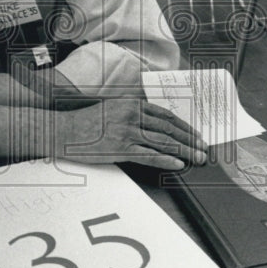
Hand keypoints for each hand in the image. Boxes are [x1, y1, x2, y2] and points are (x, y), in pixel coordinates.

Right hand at [56, 98, 207, 169]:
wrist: (63, 130)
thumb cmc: (84, 122)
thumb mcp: (111, 109)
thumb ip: (131, 113)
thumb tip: (151, 123)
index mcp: (131, 104)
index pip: (165, 115)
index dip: (184, 126)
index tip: (195, 135)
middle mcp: (131, 115)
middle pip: (168, 128)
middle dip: (190, 139)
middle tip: (203, 148)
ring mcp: (126, 132)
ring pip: (163, 142)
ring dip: (185, 151)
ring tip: (198, 158)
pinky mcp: (120, 148)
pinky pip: (149, 155)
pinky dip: (167, 160)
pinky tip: (178, 164)